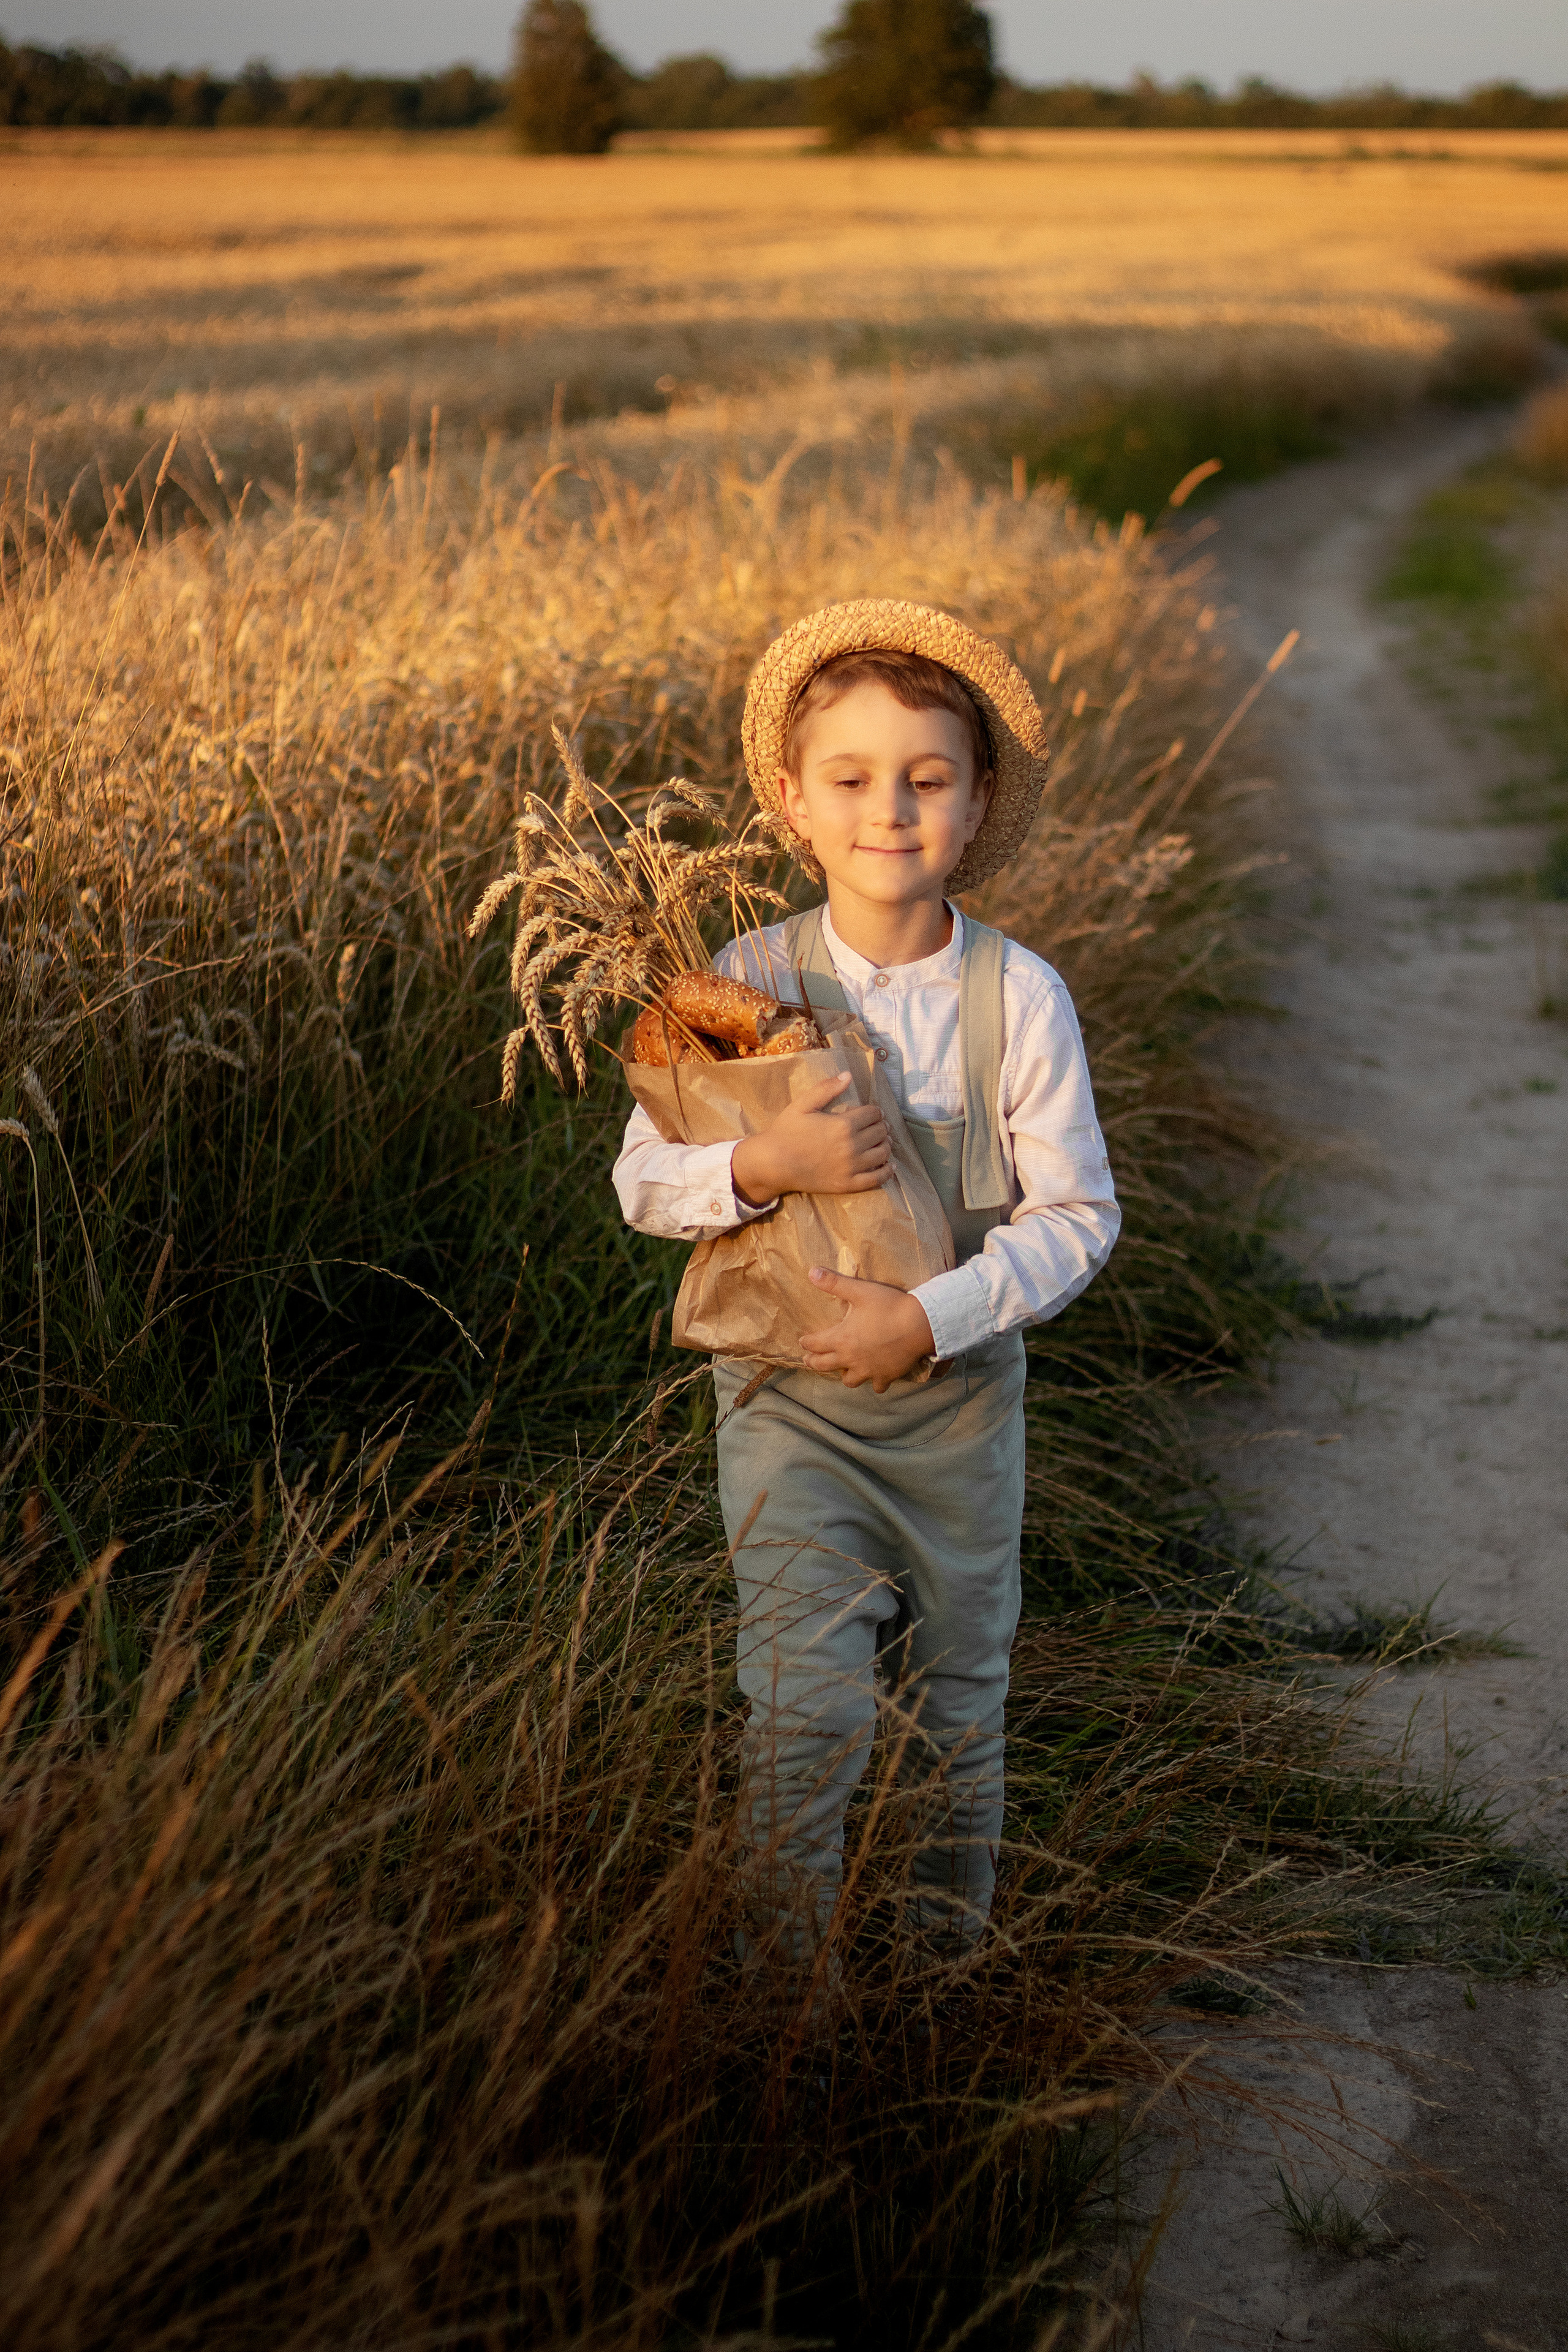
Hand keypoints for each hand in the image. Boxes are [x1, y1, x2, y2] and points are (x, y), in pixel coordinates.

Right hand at [731, 1071, 890, 1205]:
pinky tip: (890, 1166)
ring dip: (886, 1144)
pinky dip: (887, 1171)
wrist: (773, 1163)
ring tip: (882, 1141)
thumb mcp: (802, 1104)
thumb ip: (826, 1089)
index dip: (875, 1110)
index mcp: (843, 1125)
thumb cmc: (786, 1131)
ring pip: (883, 1153)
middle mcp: (852, 1146)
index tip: (871, 1112)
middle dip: (881, 1126)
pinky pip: (877, 1179)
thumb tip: (848, 1075)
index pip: (874, 1113)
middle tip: (877, 1125)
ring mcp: (852, 1168)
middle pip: (881, 1132)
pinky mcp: (848, 1184)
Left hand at [799, 1268, 935, 1391]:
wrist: (919, 1325)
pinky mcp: (886, 1376)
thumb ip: (834, 1283)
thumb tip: (811, 1272)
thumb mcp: (860, 1290)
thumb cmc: (889, 1306)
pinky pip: (876, 1386)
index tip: (802, 1341)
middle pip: (824, 1366)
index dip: (806, 1342)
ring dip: (843, 1374)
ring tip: (843, 1369)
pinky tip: (875, 1377)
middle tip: (809, 1360)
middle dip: (814, 1362)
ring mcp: (869, 1370)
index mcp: (841, 1338)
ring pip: (849, 1381)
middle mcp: (851, 1359)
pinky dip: (874, 1383)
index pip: (815, 1344)